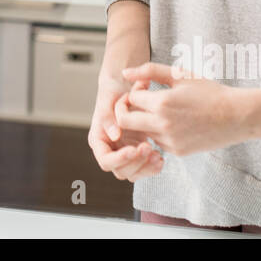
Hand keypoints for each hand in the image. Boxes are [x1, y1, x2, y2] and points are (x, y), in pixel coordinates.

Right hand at [88, 65, 163, 181]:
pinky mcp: (136, 153)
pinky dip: (152, 166)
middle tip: (149, 147)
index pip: (106, 161)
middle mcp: (110, 150)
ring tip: (157, 154)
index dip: (119, 159)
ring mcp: (124, 153)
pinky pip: (144, 167)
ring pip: (134, 173)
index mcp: (98, 140)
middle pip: (121, 171)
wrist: (125, 87)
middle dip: (136, 163)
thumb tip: (114, 136)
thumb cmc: (113, 90)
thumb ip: (108, 116)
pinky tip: (161, 157)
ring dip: (146, 167)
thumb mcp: (108, 98)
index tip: (134, 149)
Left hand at [115, 62, 253, 156]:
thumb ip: (149, 71)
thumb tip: (125, 73)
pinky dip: (159, 132)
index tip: (146, 86)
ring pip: (142, 132)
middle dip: (125, 111)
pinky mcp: (177, 151)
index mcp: (162, 103)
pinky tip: (174, 121)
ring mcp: (170, 141)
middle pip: (125, 122)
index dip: (135, 90)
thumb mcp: (180, 75)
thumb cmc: (209, 91)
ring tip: (162, 110)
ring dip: (145, 121)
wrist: (236, 116)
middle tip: (137, 103)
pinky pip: (157, 141)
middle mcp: (162, 125)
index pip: (130, 98)